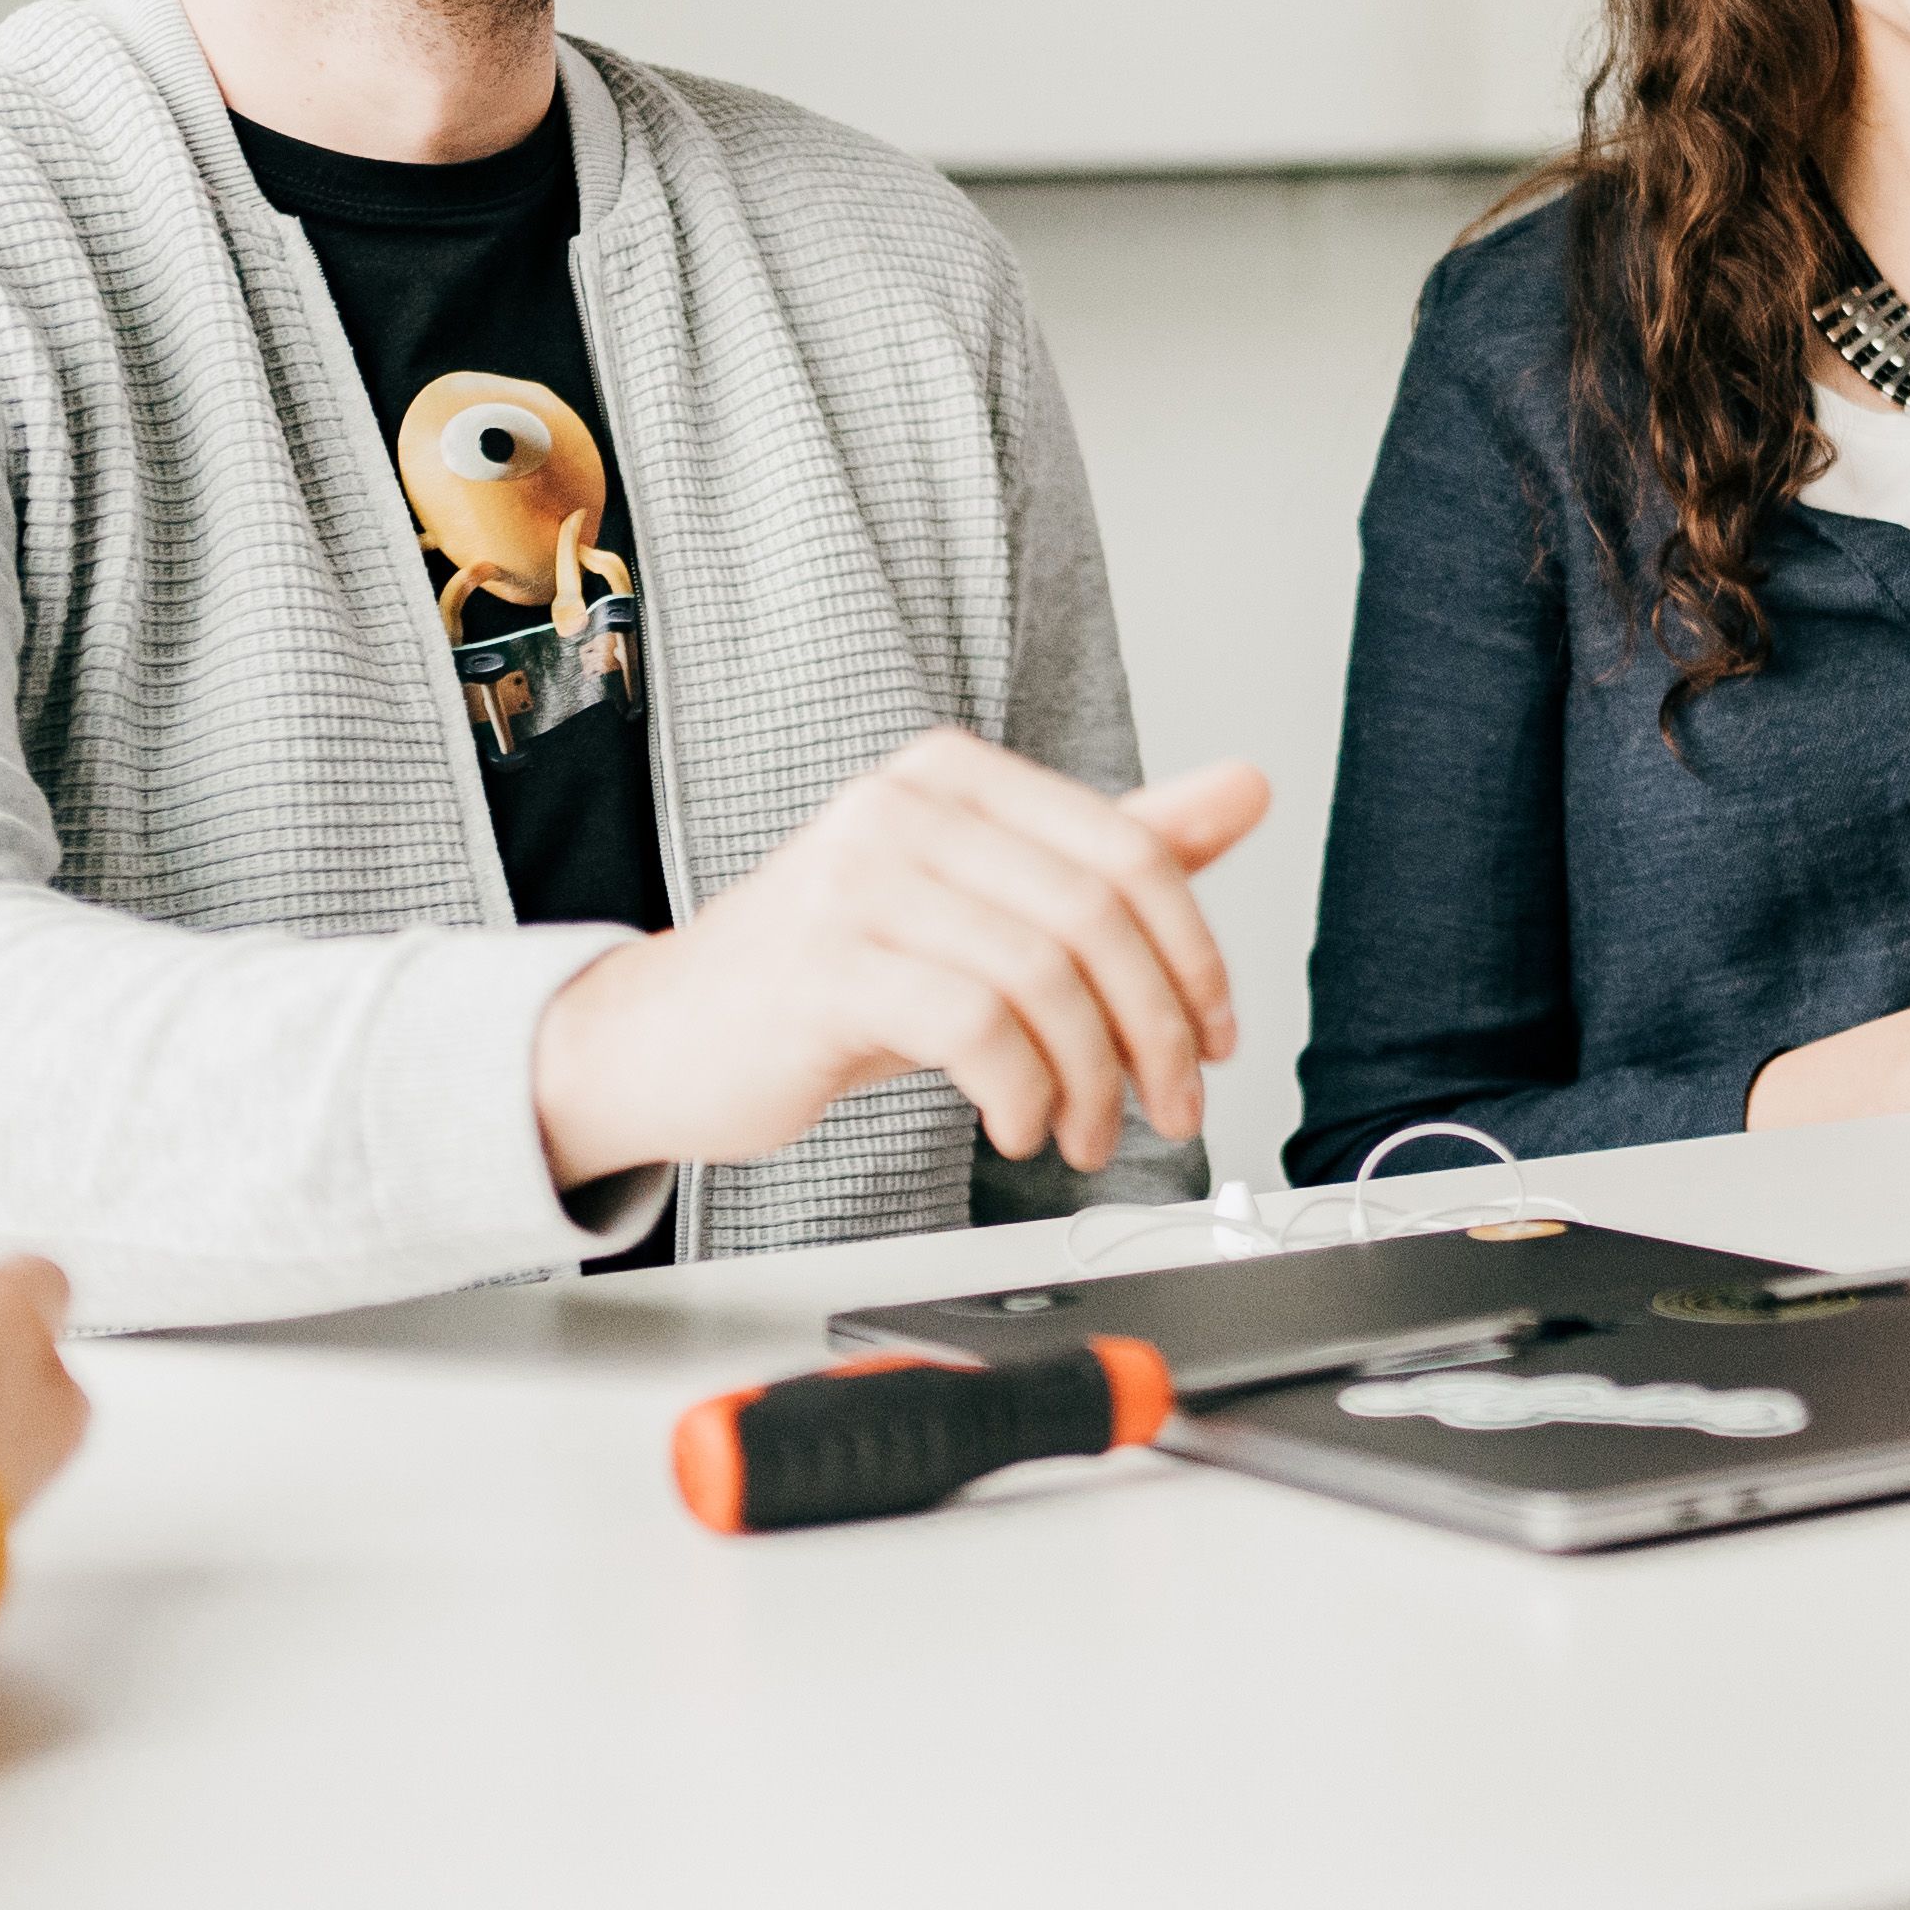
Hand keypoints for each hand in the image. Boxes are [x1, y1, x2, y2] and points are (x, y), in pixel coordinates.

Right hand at [528, 738, 1267, 1184]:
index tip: (1215, 1037)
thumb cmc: (831, 977)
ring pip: (1045, 978)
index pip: (1128, 852)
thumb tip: (1245, 789)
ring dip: (1092, 1081)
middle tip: (1171, 1104)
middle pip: (1098, 916)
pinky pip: (975, 1028)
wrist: (663, 1040)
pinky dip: (1023, 1094)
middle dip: (1157, 1031)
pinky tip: (1019, 1126)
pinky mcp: (826, 966)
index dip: (1193, 956)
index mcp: (954, 775)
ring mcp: (859, 880)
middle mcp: (906, 807)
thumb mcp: (983, 907)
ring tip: (1084, 1134)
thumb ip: (1109, 851)